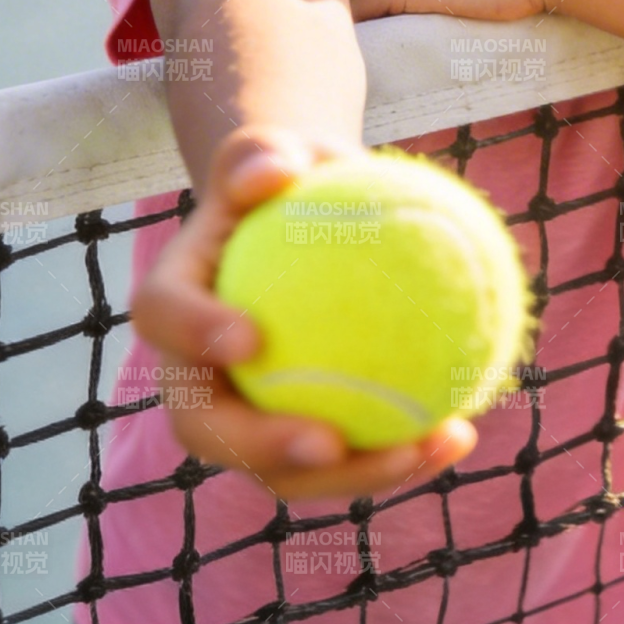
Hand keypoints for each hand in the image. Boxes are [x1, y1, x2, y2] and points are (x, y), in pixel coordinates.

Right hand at [130, 125, 476, 501]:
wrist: (304, 219)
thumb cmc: (285, 177)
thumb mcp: (272, 149)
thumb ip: (260, 153)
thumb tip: (274, 170)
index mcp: (173, 297)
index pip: (164, 318)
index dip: (195, 336)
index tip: (252, 338)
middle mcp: (194, 371)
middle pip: (210, 429)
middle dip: (263, 450)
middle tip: (328, 442)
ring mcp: (244, 415)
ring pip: (286, 469)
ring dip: (355, 474)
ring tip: (424, 446)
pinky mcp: (298, 436)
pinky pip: (346, 457)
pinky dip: (400, 452)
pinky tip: (459, 434)